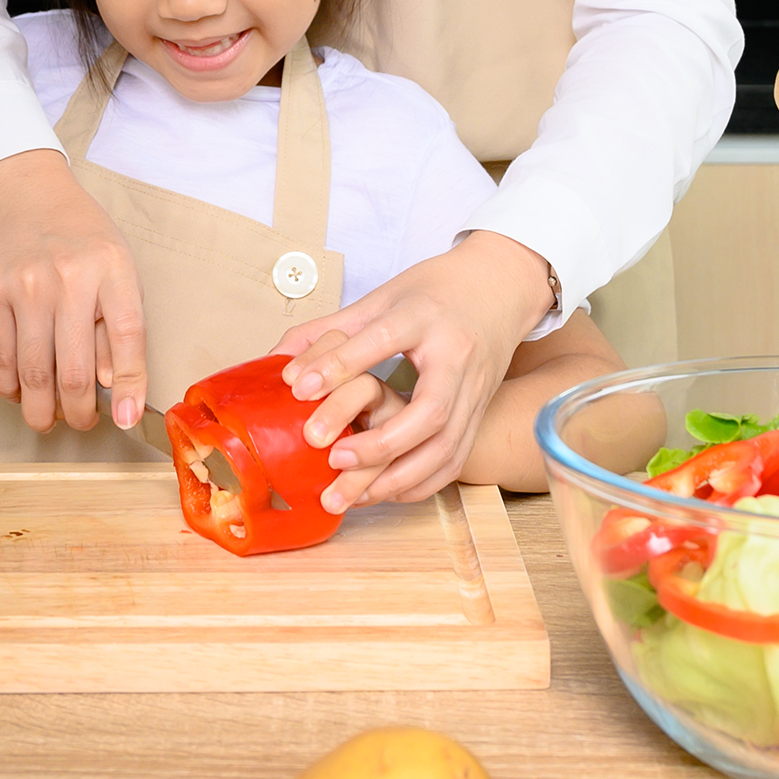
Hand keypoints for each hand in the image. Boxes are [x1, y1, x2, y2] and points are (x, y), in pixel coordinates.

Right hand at [0, 150, 147, 433]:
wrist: (23, 192)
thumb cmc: (80, 237)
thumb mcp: (116, 266)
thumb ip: (119, 323)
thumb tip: (113, 386)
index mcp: (111, 268)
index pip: (128, 338)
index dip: (129, 386)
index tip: (125, 418)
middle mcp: (69, 276)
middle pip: (75, 369)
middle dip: (79, 412)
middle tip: (82, 423)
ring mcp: (24, 284)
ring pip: (33, 374)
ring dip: (42, 410)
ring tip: (49, 419)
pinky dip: (9, 387)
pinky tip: (19, 393)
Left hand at [276, 231, 553, 503]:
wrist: (499, 287)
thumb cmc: (436, 291)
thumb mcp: (383, 298)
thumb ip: (331, 330)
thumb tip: (278, 358)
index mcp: (426, 317)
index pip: (382, 342)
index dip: (340, 366)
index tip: (298, 390)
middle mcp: (457, 357)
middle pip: (429, 411)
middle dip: (380, 443)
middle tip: (333, 458)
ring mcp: (475, 389)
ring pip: (447, 446)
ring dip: (399, 476)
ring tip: (353, 491)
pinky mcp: (480, 412)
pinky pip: (455, 459)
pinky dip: (420, 483)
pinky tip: (385, 490)